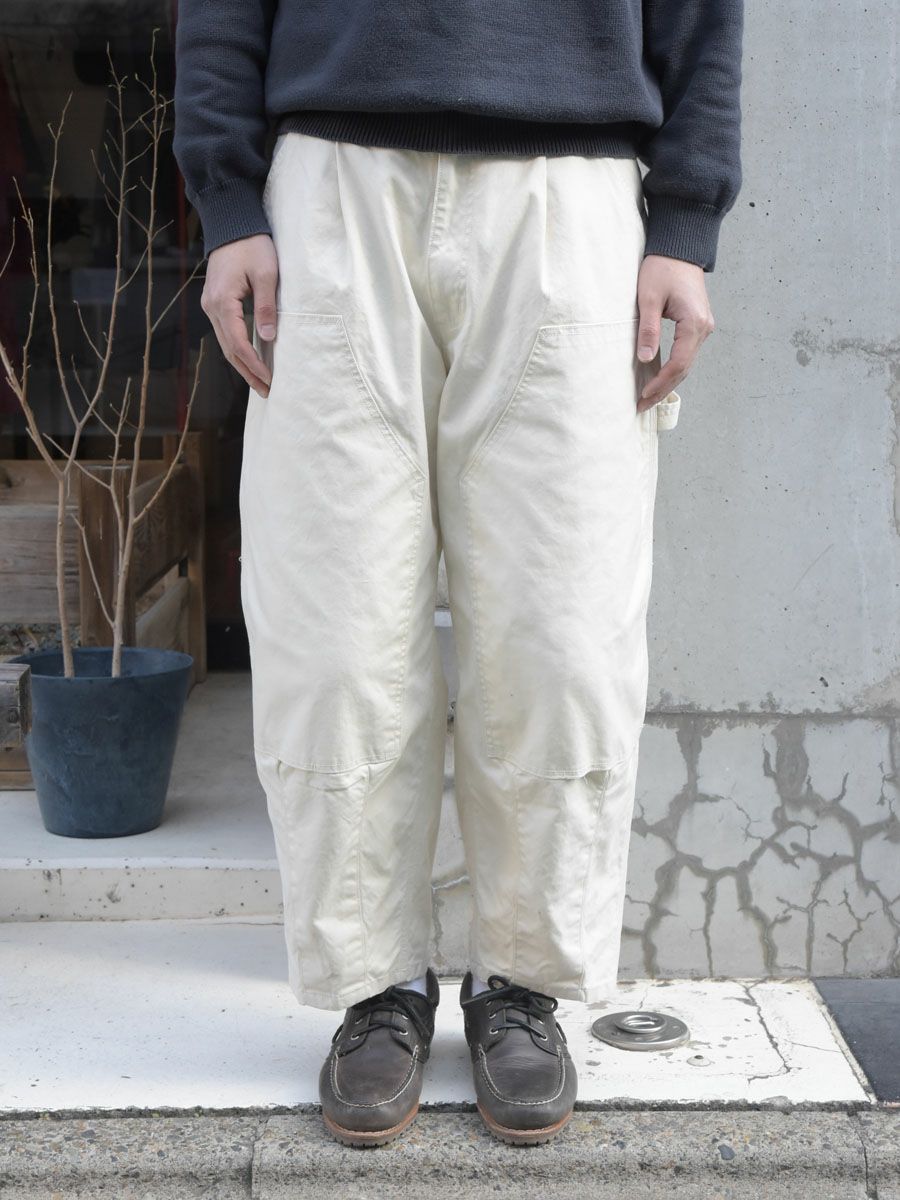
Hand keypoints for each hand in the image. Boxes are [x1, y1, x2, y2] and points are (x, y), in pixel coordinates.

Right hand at [200, 234, 278, 397]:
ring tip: (260, 382)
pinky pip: (226, 333)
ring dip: (242, 365)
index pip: (238, 344)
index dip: (254, 365)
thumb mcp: (266, 273)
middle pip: (228, 350)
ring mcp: (210, 306)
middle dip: (248, 373)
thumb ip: (266, 307)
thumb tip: (267, 339)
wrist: (232, 224)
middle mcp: (211, 307)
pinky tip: (251, 360)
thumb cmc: (252, 245)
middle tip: (267, 391)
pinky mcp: (215, 303)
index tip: (270, 380)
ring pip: (225, 344)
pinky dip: (238, 350)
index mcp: (222, 301)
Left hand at [635, 255, 714, 413]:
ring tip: (648, 397)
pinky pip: (686, 354)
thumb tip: (645, 359)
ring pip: (687, 363)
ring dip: (668, 381)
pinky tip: (659, 378)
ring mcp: (703, 327)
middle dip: (663, 389)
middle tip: (642, 405)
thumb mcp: (648, 297)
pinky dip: (673, 369)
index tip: (642, 396)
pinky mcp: (697, 325)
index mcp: (694, 323)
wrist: (680, 248)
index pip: (678, 364)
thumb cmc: (662, 268)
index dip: (660, 383)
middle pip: (684, 369)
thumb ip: (648, 329)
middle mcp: (704, 328)